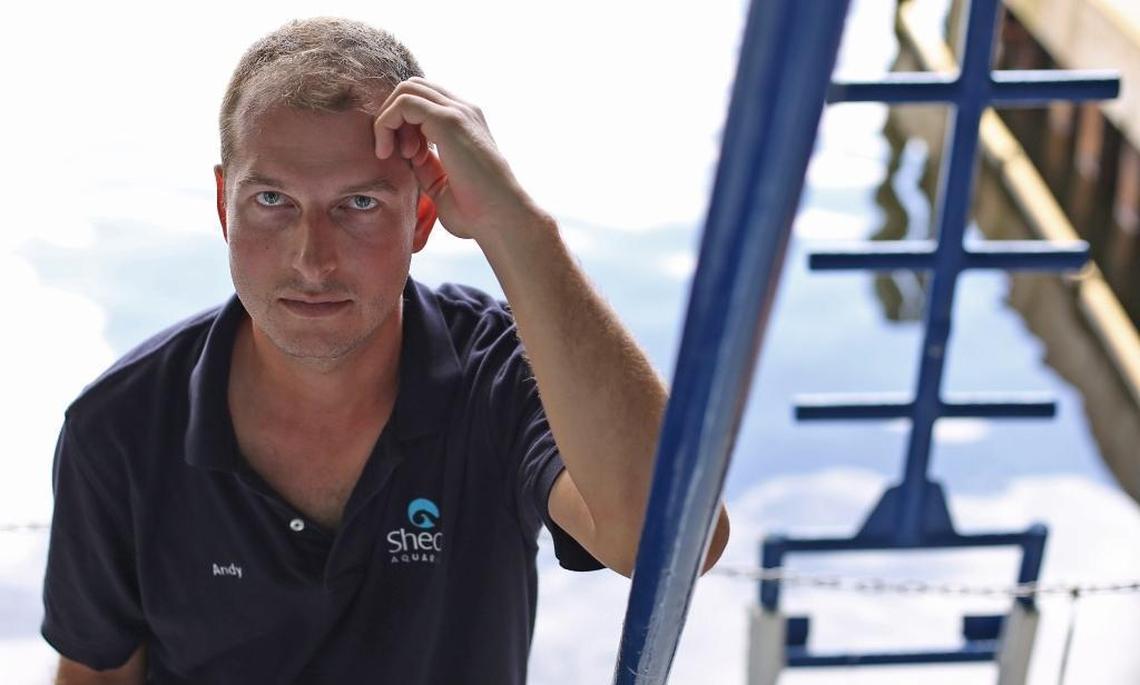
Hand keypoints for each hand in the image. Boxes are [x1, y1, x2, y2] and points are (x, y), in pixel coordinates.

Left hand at [373, 77, 539, 241]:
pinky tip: (389, 152)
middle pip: (414, 88)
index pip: (425, 101)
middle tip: (398, 153)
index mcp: (467, 123)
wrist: (500, 219)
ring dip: (388, 120)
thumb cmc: (477, 212)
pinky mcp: (448, 120)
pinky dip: (386, 124)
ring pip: (406, 90)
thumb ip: (425, 164)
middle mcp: (464, 111)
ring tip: (394, 154)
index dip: (405, 124)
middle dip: (394, 116)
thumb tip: (405, 153)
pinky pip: (404, 103)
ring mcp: (458, 112)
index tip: (410, 159)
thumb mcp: (441, 184)